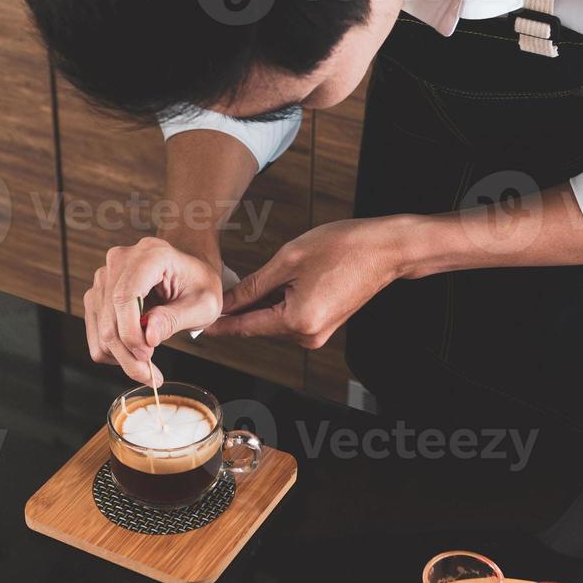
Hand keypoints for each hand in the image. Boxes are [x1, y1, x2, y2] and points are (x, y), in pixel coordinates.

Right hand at [83, 237, 222, 384]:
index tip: (147, 355)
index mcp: (150, 254)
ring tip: (147, 368)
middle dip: (128, 353)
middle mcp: (121, 260)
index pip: (125, 295)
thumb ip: (175, 318)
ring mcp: (105, 276)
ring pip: (100, 327)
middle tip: (151, 375)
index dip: (131, 331)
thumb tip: (149, 336)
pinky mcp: (98, 293)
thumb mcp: (203, 304)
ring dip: (120, 356)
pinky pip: (95, 330)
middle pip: (110, 316)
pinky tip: (134, 354)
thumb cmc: (199, 283)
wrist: (189, 271)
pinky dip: (112, 350)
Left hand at [210, 218, 409, 348]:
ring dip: (260, 304)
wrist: (386, 249)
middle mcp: (308, 335)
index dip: (218, 324)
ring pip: (274, 321)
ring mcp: (318, 332)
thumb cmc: (344, 247)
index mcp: (297, 321)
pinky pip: (290, 317)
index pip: (245, 327)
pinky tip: (275, 283)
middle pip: (258, 325)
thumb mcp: (289, 259)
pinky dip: (278, 303)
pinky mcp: (325, 324)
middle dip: (238, 309)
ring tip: (249, 280)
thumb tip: (226, 302)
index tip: (196, 323)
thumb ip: (254, 286)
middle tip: (215, 290)